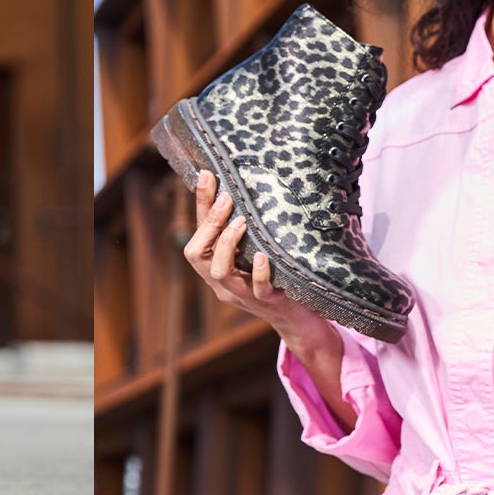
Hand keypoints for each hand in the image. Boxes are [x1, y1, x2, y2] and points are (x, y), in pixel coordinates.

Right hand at [181, 171, 326, 342]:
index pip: (197, 232)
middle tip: (228, 198)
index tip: (208, 175)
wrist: (296, 318)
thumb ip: (241, 231)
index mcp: (213, 266)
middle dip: (210, 224)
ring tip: (241, 223)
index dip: (200, 205)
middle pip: (197, 254)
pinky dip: (258, 273)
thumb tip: (240, 187)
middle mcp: (220, 282)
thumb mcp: (252, 253)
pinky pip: (257, 290)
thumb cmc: (273, 278)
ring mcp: (240, 295)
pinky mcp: (265, 303)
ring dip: (228, 244)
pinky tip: (264, 257)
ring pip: (219, 272)